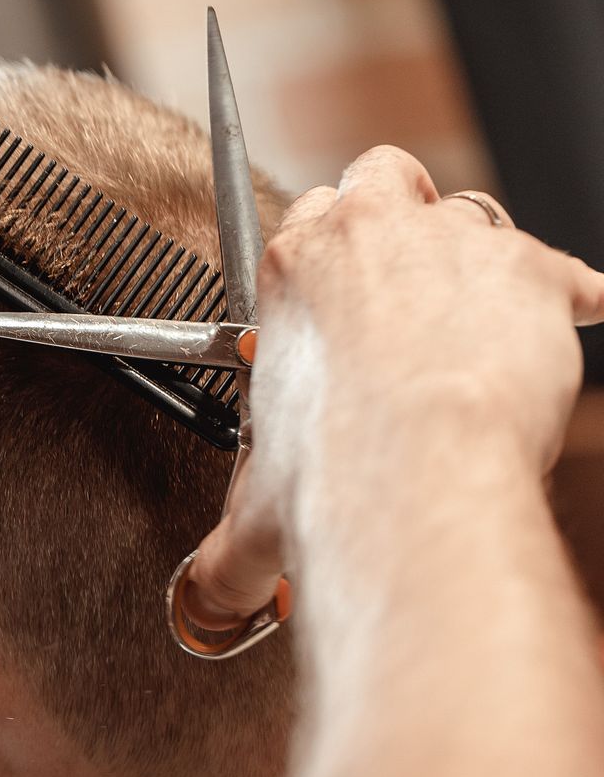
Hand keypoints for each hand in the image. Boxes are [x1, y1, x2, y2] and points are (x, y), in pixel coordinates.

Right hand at [187, 146, 603, 621]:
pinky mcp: (532, 268)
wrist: (422, 467)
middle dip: (400, 213)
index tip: (341, 303)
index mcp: (292, 269)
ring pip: (474, 214)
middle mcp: (369, 234)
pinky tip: (572, 331)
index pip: (309, 214)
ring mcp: (454, 244)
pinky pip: (571, 274)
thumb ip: (230, 550)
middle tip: (409, 280)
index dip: (330, 254)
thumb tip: (208, 601)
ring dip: (481, 259)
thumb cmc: (336, 474)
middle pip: (383, 175)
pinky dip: (574, 301)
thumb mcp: (256, 512)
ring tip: (488, 323)